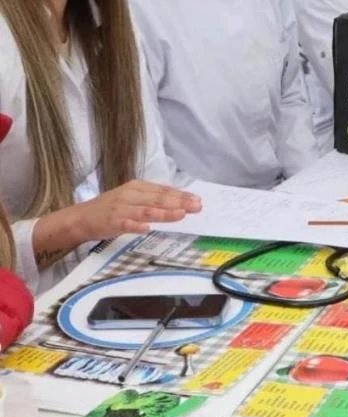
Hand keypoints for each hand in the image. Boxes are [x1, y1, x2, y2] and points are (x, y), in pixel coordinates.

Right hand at [71, 181, 201, 242]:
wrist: (80, 217)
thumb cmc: (111, 209)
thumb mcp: (133, 198)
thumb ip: (152, 199)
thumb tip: (179, 202)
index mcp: (137, 187)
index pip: (162, 191)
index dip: (180, 195)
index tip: (197, 199)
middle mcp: (130, 195)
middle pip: (158, 199)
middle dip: (179, 202)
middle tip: (196, 206)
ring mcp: (120, 209)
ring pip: (145, 210)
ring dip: (164, 213)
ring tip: (180, 214)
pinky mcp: (111, 222)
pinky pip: (125, 224)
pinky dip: (136, 226)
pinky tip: (146, 228)